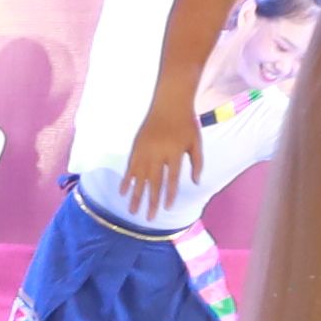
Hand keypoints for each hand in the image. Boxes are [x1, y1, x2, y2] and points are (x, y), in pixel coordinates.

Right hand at [123, 100, 201, 220]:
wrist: (169, 101)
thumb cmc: (186, 123)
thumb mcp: (196, 142)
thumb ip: (198, 163)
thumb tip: (196, 183)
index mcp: (175, 152)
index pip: (171, 178)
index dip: (169, 194)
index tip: (166, 208)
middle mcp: (158, 152)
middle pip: (154, 182)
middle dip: (151, 201)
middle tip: (149, 219)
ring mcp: (145, 150)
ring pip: (139, 177)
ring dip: (136, 195)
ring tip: (132, 211)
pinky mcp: (136, 146)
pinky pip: (130, 166)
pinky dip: (126, 180)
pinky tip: (122, 192)